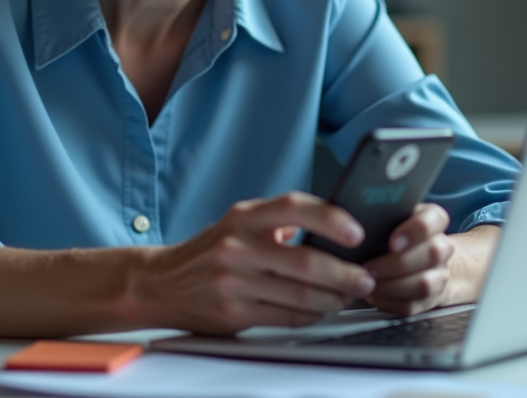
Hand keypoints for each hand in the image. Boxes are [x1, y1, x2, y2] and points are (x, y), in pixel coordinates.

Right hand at [133, 192, 376, 334]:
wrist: (161, 283)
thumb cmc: (211, 251)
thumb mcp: (239, 222)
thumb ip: (279, 222)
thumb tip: (332, 226)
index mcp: (244, 216)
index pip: (294, 208)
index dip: (331, 219)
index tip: (356, 233)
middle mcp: (237, 245)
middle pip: (306, 263)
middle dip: (345, 274)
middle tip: (365, 278)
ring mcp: (233, 281)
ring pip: (300, 296)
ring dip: (334, 299)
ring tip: (349, 296)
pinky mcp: (233, 312)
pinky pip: (286, 317)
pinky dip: (312, 315)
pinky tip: (322, 310)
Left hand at [362, 204, 500, 315]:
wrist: (421, 261)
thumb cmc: (398, 234)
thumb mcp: (393, 216)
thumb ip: (381, 214)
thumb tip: (350, 218)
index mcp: (433, 221)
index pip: (435, 219)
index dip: (415, 230)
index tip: (392, 241)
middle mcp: (441, 248)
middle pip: (431, 254)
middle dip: (396, 264)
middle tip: (368, 267)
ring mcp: (439, 275)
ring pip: (424, 284)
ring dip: (392, 286)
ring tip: (368, 282)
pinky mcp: (430, 300)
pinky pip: (413, 305)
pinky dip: (389, 302)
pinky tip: (373, 295)